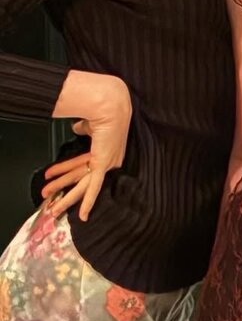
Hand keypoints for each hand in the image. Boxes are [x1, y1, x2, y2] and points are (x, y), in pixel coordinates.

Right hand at [46, 72, 131, 221]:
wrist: (110, 104)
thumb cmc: (103, 109)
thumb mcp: (91, 123)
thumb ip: (85, 128)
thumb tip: (77, 127)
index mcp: (107, 150)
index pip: (83, 165)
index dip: (66, 171)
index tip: (54, 177)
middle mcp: (109, 160)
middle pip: (81, 179)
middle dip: (64, 192)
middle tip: (52, 205)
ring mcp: (106, 163)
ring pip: (82, 186)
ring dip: (67, 198)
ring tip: (53, 210)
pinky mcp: (103, 164)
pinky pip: (93, 186)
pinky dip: (88, 202)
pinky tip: (83, 216)